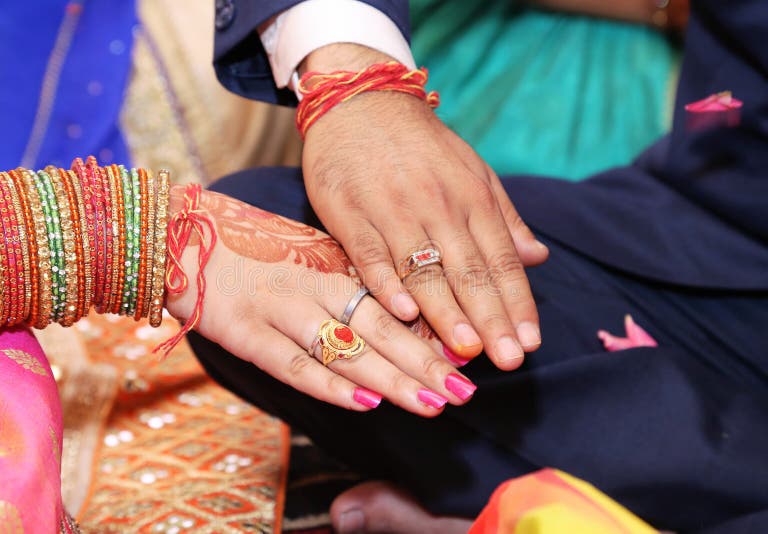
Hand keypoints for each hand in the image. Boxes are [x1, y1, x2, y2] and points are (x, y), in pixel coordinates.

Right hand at [165, 187, 475, 415]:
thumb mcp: (305, 255)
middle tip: (467, 389)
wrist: (180, 234)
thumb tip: (396, 316)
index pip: (392, 302)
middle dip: (426, 362)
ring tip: (433, 402)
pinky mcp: (245, 331)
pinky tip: (365, 402)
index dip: (431, 331)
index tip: (468, 355)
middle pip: (381, 327)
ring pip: (347, 347)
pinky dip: (330, 384)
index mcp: (332, 265)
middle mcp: (314, 284)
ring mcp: (280, 308)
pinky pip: (294, 364)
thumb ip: (346, 282)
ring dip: (392, 378)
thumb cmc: (249, 247)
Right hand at [300, 45, 548, 370]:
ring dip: (446, 311)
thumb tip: (537, 258)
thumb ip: (504, 218)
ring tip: (465, 349)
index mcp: (471, 198)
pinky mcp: (349, 214)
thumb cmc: (422, 145)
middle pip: (468, 271)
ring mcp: (392, 210)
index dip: (517, 303)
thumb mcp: (473, 171)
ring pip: (422, 268)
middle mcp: (437, 206)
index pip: (500, 260)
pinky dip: (386, 284)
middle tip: (508, 360)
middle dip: (491, 318)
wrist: (361, 103)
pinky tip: (403, 313)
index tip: (530, 342)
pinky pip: (369, 254)